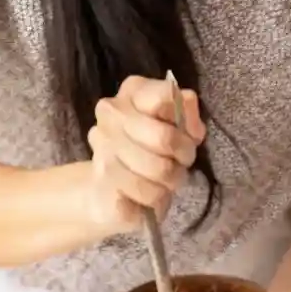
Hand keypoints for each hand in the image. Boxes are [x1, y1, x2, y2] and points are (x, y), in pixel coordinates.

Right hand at [87, 76, 205, 233]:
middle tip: (179, 164)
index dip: (186, 123)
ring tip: (165, 181)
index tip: (186, 136)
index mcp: (134, 92)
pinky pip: (146, 192)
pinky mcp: (102, 177)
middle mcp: (112, 111)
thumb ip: (188, 116)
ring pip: (159, 169)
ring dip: (170, 181)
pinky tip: (149, 194)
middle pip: (165, 138)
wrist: (111, 191)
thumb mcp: (180, 134)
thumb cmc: (153, 156)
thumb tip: (188, 100)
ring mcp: (103, 143)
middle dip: (183, 157)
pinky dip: (156, 199)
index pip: (167, 96)